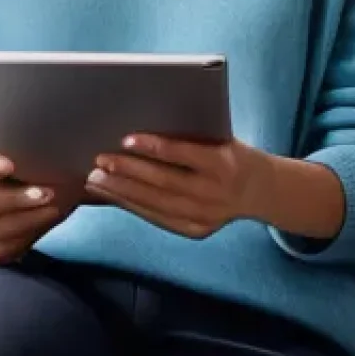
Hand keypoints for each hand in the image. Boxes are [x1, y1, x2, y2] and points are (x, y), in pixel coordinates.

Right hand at [0, 152, 75, 265]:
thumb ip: (29, 148)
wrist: (40, 198)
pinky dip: (20, 240)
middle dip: (12, 200)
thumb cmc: (30, 168)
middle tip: (46, 192)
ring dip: (22, 220)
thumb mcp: (29, 153)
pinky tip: (43, 223)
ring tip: (52, 208)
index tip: (10, 164)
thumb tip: (54, 136)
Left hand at [84, 135, 267, 238]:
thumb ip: (189, 135)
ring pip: (155, 204)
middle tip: (100, 160)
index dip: (154, 147)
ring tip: (96, 179)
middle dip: (127, 171)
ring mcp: (204, 216)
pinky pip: (157, 218)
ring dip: (122, 191)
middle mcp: (214, 193)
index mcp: (222, 163)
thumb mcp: (219, 137)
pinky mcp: (195, 231)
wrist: (258, 189)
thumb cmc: (230, 153)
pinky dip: (132, 206)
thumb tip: (143, 124)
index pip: (183, 154)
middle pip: (163, 182)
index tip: (126, 139)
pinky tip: (113, 195)